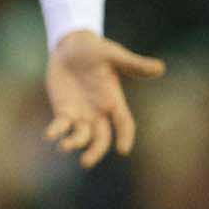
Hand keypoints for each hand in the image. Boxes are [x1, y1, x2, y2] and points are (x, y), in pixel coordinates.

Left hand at [43, 28, 166, 168]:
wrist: (70, 46)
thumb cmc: (95, 50)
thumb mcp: (114, 55)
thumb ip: (134, 64)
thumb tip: (160, 68)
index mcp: (114, 100)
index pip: (124, 124)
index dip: (125, 136)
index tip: (123, 150)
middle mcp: (99, 112)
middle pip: (101, 138)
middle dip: (95, 151)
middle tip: (86, 162)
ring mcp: (81, 113)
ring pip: (81, 136)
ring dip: (73, 143)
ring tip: (64, 146)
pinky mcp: (63, 110)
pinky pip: (60, 126)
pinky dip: (55, 132)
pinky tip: (48, 136)